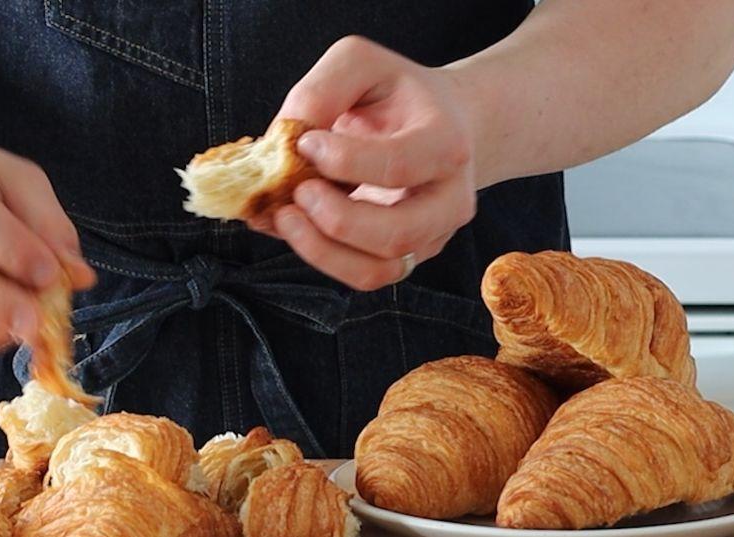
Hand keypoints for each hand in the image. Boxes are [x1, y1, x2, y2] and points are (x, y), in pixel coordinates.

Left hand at [269, 36, 476, 290]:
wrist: (441, 125)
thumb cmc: (396, 95)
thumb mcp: (361, 65)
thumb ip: (322, 90)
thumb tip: (286, 140)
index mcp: (446, 144)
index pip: (400, 165)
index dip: (344, 160)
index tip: (304, 141)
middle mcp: (448, 200)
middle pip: (397, 234)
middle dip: (335, 220)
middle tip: (296, 191)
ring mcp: (429, 237)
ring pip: (377, 270)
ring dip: (321, 250)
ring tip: (285, 216)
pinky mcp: (404, 258)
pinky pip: (362, 275)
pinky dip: (319, 257)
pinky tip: (293, 227)